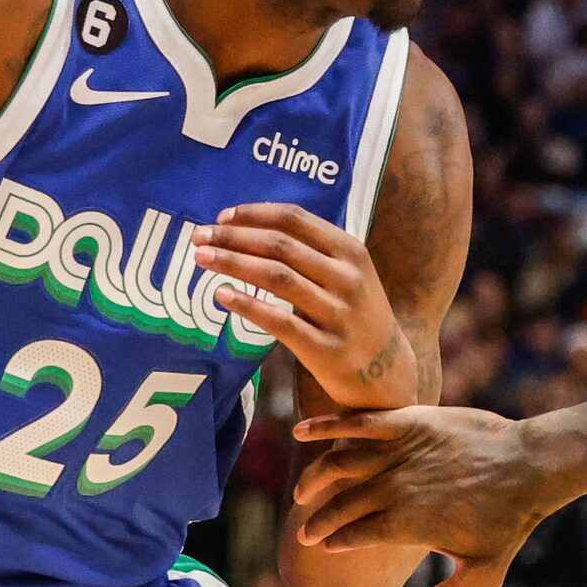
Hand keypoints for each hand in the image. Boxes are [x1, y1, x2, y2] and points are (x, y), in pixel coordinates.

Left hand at [199, 204, 415, 409]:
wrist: (388, 372)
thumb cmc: (357, 316)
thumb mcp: (349, 275)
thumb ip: (312, 252)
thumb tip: (251, 228)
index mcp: (351, 252)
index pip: (295, 220)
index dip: (254, 214)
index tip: (222, 217)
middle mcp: (347, 278)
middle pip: (280, 245)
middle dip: (234, 237)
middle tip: (199, 236)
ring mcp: (338, 313)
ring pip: (277, 277)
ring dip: (233, 263)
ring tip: (201, 258)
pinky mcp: (325, 348)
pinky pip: (280, 322)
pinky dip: (248, 305)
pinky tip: (222, 296)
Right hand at [289, 406, 586, 586]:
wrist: (532, 467)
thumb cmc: (510, 523)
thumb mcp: (483, 575)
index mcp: (405, 526)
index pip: (352, 537)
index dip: (332, 543)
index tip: (323, 547)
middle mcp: (394, 490)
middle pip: (340, 506)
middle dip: (317, 520)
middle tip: (306, 530)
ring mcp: (398, 454)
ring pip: (338, 466)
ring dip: (314, 480)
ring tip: (303, 493)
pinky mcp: (407, 422)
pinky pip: (356, 423)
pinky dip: (325, 427)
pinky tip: (301, 431)